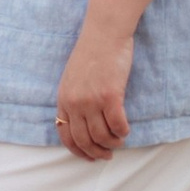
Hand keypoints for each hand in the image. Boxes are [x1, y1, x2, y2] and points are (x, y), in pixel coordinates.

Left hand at [56, 22, 133, 159]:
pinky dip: (123, 132)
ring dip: (113, 144)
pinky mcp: (110, 96)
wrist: (104, 33)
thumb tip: (82, 122)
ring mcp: (91, 101)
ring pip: (102, 137)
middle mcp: (75, 103)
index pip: (66, 135)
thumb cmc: (92, 53)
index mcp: (63, 99)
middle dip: (97, 153)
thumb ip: (73, 99)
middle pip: (84, 141)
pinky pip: (117, 126)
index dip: (78, 151)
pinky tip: (125, 130)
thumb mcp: (72, 78)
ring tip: (119, 141)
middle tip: (108, 155)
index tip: (90, 157)